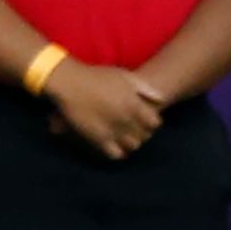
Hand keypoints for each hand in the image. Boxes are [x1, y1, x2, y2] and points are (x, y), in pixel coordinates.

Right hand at [42, 61, 164, 159]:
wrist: (70, 82)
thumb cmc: (97, 76)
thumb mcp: (125, 76)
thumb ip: (144, 89)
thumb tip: (161, 100)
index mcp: (134, 104)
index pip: (155, 123)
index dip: (151, 122)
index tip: (143, 119)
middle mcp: (126, 120)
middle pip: (145, 136)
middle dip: (141, 132)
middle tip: (133, 128)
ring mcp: (112, 130)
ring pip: (132, 146)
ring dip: (130, 143)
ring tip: (123, 137)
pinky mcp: (97, 138)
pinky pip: (115, 154)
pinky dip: (117, 152)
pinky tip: (112, 144)